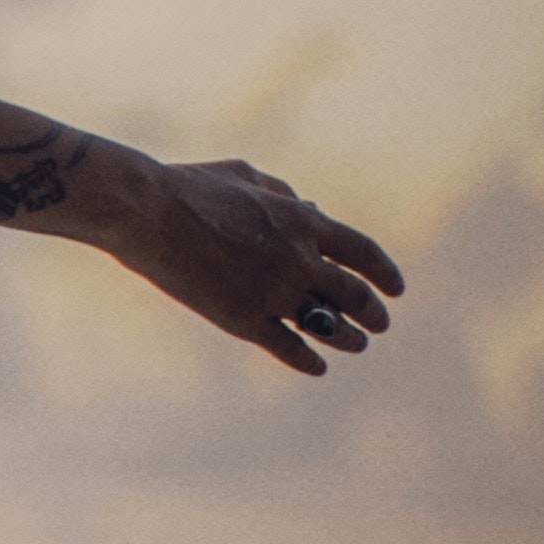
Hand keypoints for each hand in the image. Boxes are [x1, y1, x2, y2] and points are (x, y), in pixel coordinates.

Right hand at [103, 156, 406, 376]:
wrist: (146, 212)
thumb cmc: (189, 186)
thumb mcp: (246, 176)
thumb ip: (284, 194)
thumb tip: (312, 209)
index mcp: (303, 221)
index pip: (363, 253)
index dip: (386, 273)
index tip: (396, 289)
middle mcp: (298, 260)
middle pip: (354, 294)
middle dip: (373, 313)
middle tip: (380, 324)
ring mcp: (272, 292)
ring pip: (327, 325)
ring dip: (348, 338)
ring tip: (358, 345)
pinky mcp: (241, 319)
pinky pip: (287, 347)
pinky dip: (307, 360)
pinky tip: (317, 367)